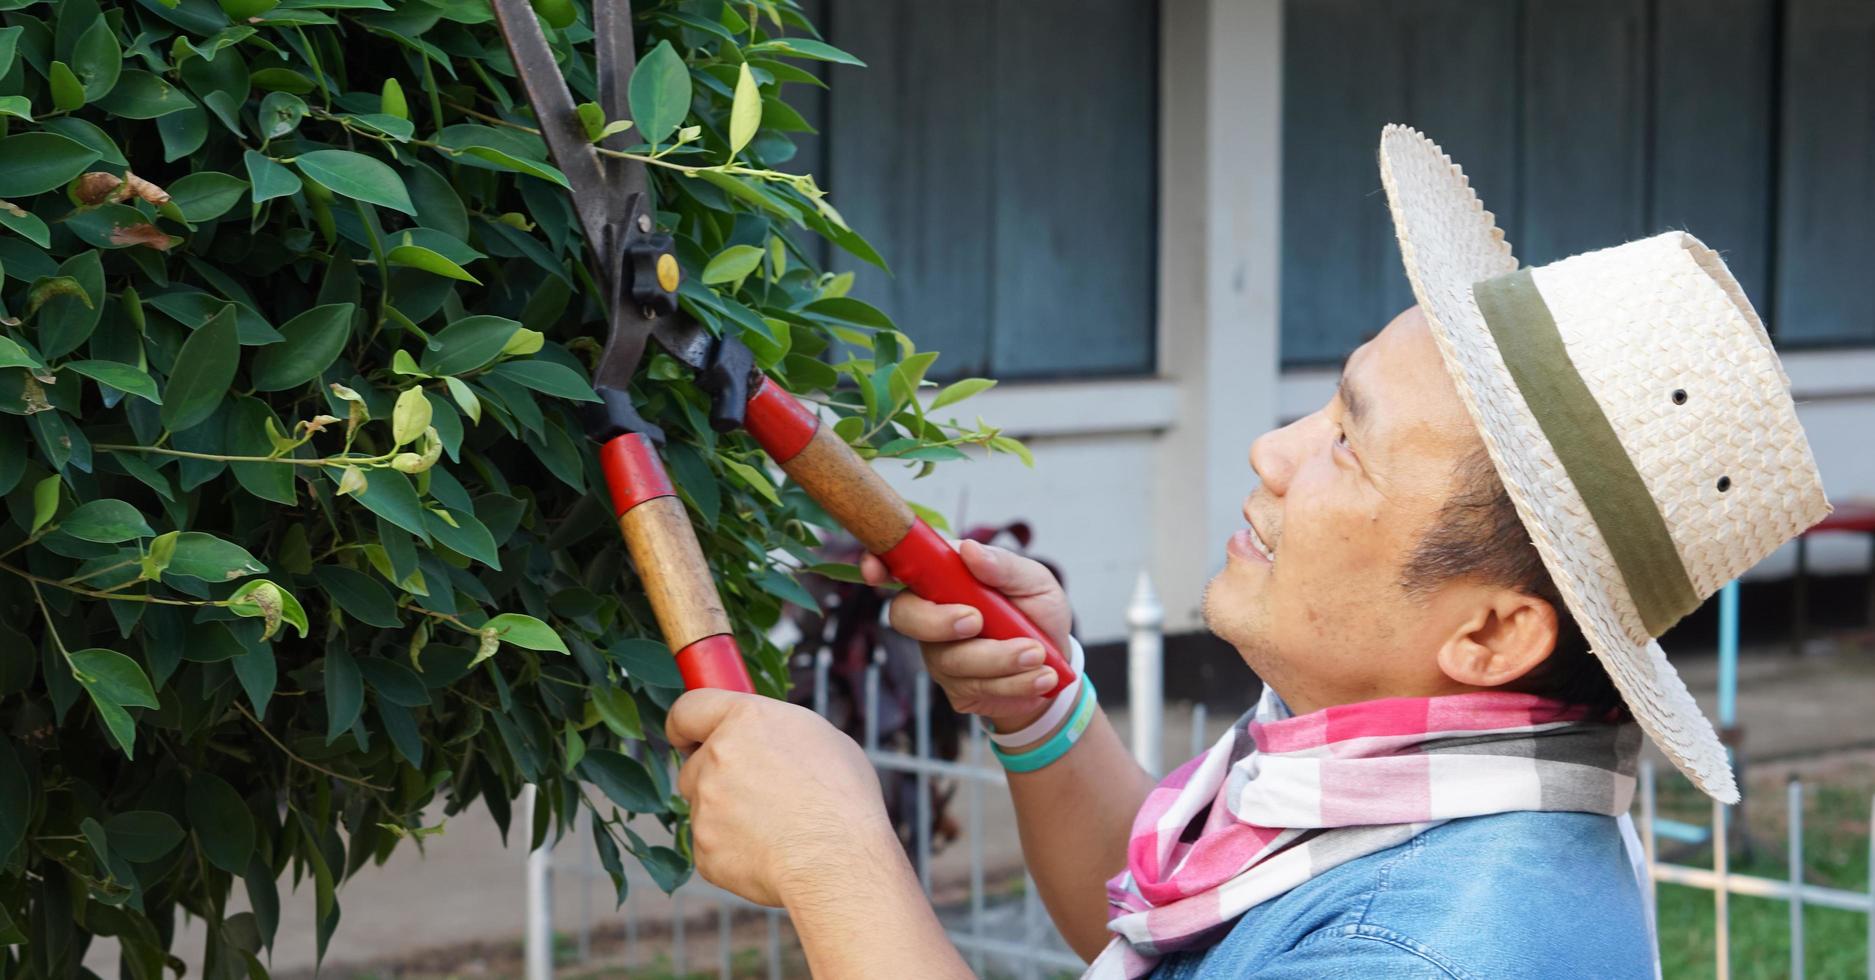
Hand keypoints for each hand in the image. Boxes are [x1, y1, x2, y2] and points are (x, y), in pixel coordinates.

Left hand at [667, 690, 894, 907]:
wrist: (839, 863)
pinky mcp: (703, 849)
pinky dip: (732, 849)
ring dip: (725, 814)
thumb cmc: (844, 799)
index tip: (687, 737)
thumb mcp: (821, 739)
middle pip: (695, 764)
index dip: (685, 725)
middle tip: (758, 793)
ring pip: (703, 806)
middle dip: (716, 777)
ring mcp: (705, 806)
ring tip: (774, 828)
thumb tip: (763, 739)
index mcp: (745, 719)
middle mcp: (716, 757)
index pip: (687, 709)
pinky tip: (769, 853)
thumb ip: (774, 732)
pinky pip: (710, 845)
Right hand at [861, 540, 1072, 731]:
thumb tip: (969, 550)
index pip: (900, 566)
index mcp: (947, 577)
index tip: (876, 570)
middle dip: (938, 621)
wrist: (1059, 667)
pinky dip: (1014, 682)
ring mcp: (940, 653)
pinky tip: (1041, 676)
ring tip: (1037, 653)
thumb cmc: (1039, 614)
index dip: (879, 565)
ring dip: (999, 658)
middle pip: (905, 616)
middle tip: (977, 620)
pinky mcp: (957, 688)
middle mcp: (934, 613)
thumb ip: (1004, 566)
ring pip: (950, 658)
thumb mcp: (1035, 582)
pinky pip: (976, 687)